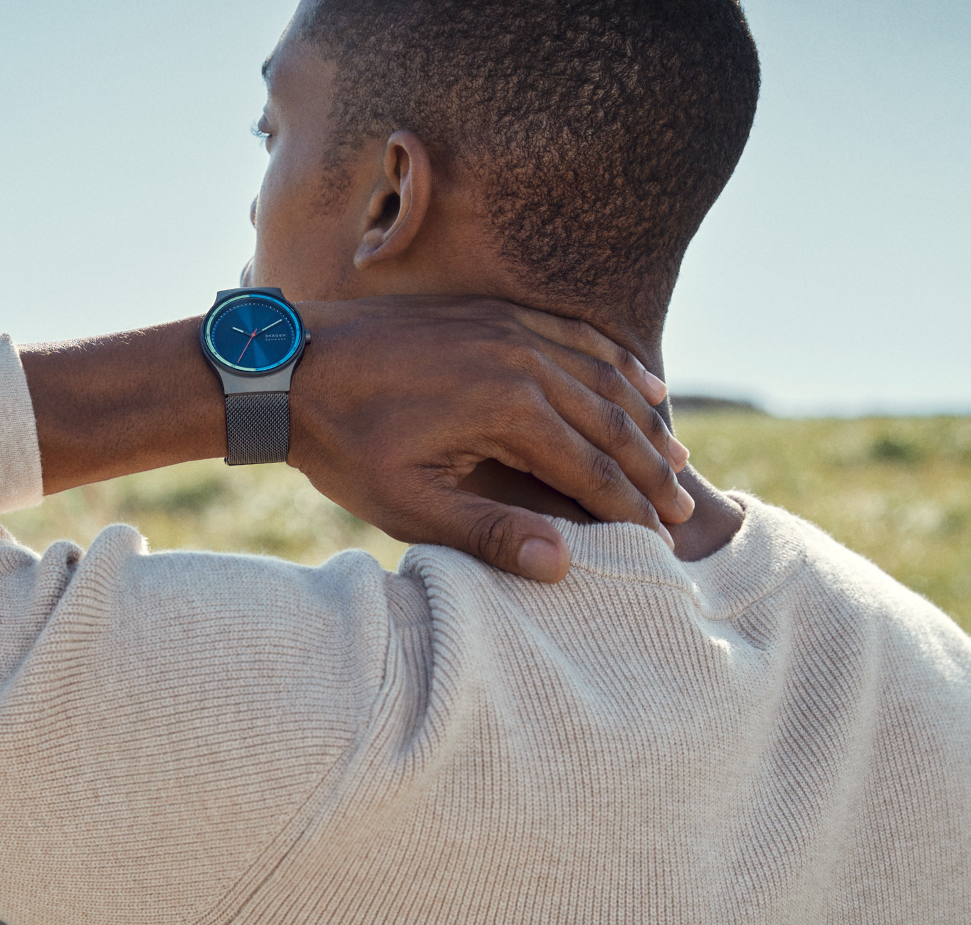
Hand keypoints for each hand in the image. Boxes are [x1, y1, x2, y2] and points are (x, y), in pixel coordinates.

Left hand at [287, 296, 693, 582]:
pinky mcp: (493, 312)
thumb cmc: (343, 444)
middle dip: (650, 470)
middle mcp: (523, 359)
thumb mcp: (409, 505)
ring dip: (643, 419)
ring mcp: (511, 328)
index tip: (658, 545)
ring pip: (602, 375)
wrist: (288, 364)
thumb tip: (563, 565)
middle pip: (611, 421)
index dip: (630, 511)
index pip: (593, 470)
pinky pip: (573, 334)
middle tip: (681, 511)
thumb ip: (489, 534)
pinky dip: (614, 360)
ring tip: (676, 458)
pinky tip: (640, 381)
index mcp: (509, 409)